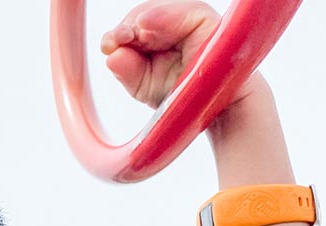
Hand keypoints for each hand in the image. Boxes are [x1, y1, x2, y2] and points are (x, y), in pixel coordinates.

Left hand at [100, 0, 256, 109]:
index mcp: (157, 37)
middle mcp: (174, 25)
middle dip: (127, 27)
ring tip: (128, 35)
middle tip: (116, 40)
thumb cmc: (181, 98)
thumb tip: (111, 55)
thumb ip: (127, 72)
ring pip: (160, 10)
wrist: (217, 114)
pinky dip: (164, 15)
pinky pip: (187, 11)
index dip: (118, 34)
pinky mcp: (209, 21)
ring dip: (139, 21)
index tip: (108, 46)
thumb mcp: (145, 87)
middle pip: (144, 14)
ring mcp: (191, 21)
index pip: (132, 27)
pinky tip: (145, 24)